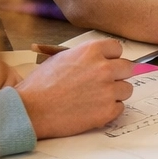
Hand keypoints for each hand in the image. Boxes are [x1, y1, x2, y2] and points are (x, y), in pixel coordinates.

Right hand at [15, 39, 133, 139]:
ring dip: (114, 94)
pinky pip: (119, 108)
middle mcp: (104, 68)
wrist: (30, 110)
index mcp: (91, 51)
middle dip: (117, 75)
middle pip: (128, 68)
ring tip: (94, 99)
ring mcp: (108, 90)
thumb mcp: (60, 59)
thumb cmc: (39, 85)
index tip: (105, 64)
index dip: (111, 57)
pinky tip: (91, 110)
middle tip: (102, 83)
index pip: (117, 48)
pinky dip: (109, 110)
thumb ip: (84, 57)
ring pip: (126, 89)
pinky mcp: (108, 110)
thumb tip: (102, 58)